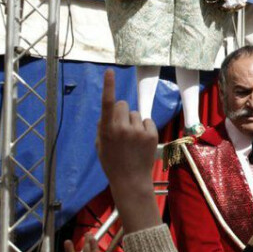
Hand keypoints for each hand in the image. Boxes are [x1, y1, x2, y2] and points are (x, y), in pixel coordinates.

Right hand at [96, 69, 159, 233]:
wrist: (130, 181)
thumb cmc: (112, 163)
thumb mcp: (101, 146)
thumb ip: (103, 127)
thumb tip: (108, 113)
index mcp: (107, 131)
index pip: (108, 104)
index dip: (109, 86)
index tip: (110, 71)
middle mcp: (123, 128)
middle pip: (123, 105)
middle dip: (122, 112)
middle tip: (121, 128)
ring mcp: (138, 132)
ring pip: (135, 114)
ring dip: (133, 122)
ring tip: (132, 140)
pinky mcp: (151, 135)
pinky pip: (147, 121)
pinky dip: (144, 128)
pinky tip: (141, 142)